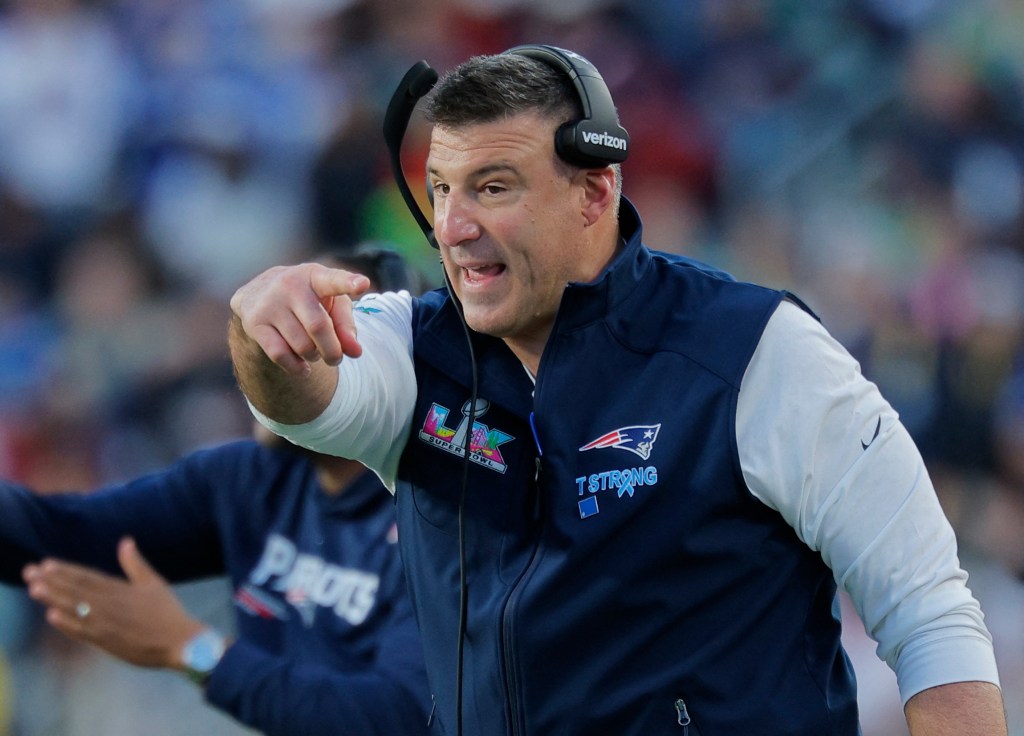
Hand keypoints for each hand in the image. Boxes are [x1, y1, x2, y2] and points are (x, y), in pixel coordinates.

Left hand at [22, 537, 205, 669]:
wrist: (179, 642)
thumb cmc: (167, 612)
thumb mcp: (154, 582)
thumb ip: (135, 564)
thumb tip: (125, 541)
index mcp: (120, 589)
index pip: (87, 576)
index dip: (65, 570)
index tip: (46, 563)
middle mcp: (110, 605)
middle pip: (75, 590)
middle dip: (51, 581)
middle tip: (29, 572)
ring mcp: (106, 624)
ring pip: (75, 609)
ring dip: (53, 599)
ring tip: (34, 589)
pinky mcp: (106, 642)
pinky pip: (82, 631)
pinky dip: (66, 624)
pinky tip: (52, 616)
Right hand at [230, 262, 370, 375]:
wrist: (258, 294)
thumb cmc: (308, 300)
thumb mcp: (331, 304)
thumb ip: (347, 326)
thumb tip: (355, 352)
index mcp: (315, 276)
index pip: (334, 280)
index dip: (349, 283)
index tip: (362, 284)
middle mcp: (290, 285)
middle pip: (319, 327)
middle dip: (332, 350)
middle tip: (335, 358)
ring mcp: (269, 303)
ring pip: (301, 345)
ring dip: (314, 357)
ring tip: (314, 352)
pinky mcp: (254, 323)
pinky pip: (280, 355)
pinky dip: (296, 367)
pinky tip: (303, 368)